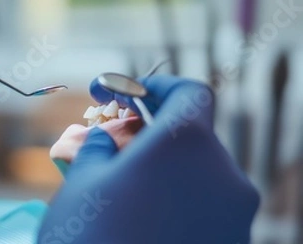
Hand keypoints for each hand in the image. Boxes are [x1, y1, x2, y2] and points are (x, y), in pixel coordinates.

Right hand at [39, 75, 259, 243]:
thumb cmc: (89, 237)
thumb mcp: (82, 180)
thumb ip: (98, 146)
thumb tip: (105, 139)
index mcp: (185, 143)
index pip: (189, 92)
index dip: (159, 86)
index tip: (132, 93)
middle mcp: (223, 175)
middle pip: (194, 136)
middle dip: (155, 134)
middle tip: (114, 146)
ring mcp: (233, 216)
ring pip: (200, 175)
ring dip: (166, 171)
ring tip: (124, 191)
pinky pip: (206, 209)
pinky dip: (179, 203)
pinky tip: (144, 221)